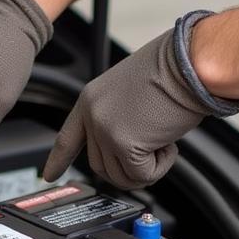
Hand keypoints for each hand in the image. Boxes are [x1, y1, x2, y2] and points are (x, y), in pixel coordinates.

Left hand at [43, 13, 238, 189]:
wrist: (190, 62)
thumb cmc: (174, 70)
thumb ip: (120, 119)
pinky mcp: (125, 144)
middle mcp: (93, 115)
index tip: (48, 175)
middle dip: (129, 168)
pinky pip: (141, 176)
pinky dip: (160, 167)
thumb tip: (127, 151)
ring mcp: (106, 130)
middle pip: (100, 166)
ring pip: (120, 176)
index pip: (68, 138)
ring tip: (163, 141)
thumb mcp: (132, 93)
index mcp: (91, 99)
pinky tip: (169, 144)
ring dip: (147, 168)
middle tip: (154, 150)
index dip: (58, 160)